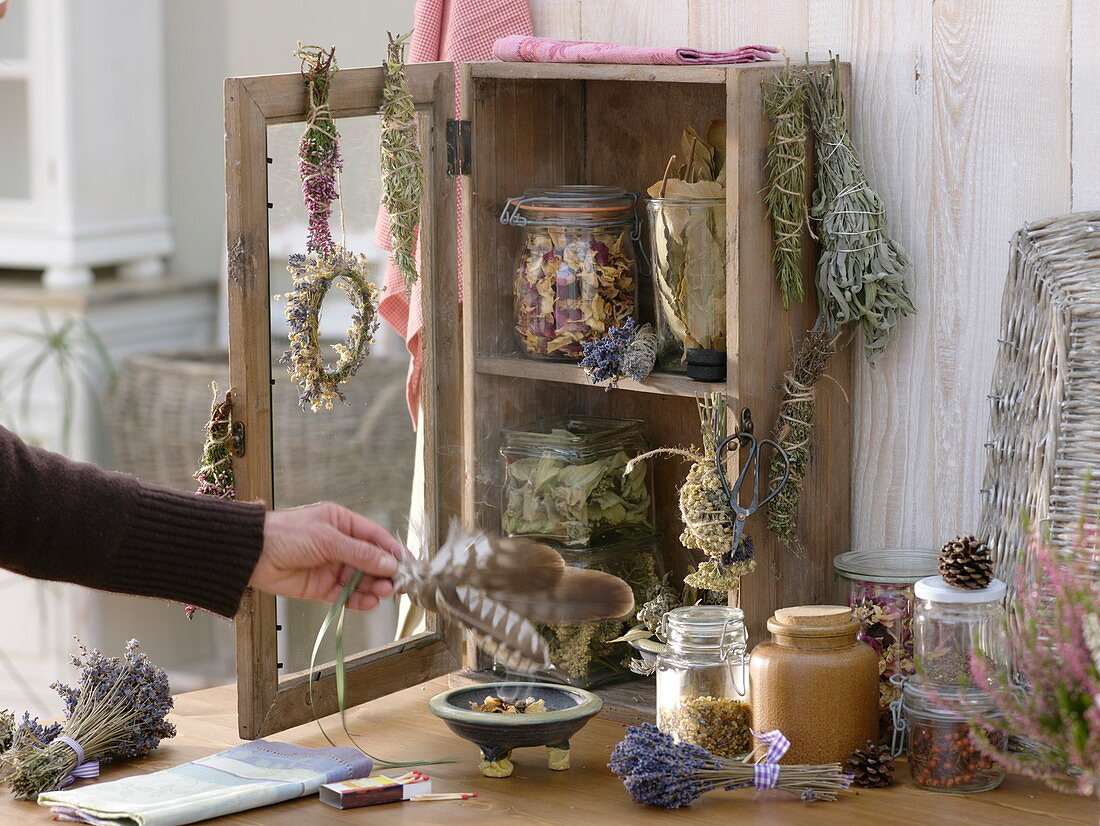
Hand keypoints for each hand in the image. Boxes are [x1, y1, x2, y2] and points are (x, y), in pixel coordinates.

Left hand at [250, 503, 407, 610]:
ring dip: (373, 588)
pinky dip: (357, 600)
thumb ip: (360, 553)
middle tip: (398, 585)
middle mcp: (339, 545)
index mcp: (342, 523)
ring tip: (383, 594)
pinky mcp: (321, 587)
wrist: (253, 555)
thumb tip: (389, 563)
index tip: (408, 564)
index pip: (375, 537)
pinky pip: (345, 595)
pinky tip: (368, 603)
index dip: (393, 550)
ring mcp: (331, 567)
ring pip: (360, 580)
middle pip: (371, 561)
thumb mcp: (328, 539)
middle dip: (385, 573)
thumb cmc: (287, 534)